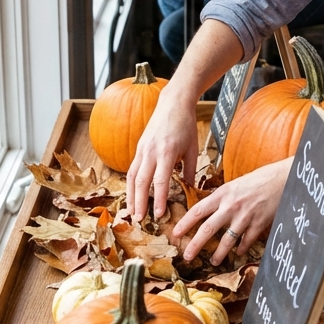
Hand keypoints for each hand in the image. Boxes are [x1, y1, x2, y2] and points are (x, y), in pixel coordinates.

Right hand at [126, 88, 201, 222]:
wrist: (173, 103)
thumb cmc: (186, 126)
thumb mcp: (193, 149)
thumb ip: (189, 171)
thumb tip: (189, 191)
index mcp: (166, 152)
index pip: (159, 181)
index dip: (158, 200)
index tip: (158, 215)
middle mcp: (151, 152)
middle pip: (141, 182)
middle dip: (139, 203)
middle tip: (139, 220)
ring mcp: (142, 149)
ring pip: (132, 177)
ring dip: (131, 196)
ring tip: (132, 212)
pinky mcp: (139, 148)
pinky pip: (132, 169)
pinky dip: (130, 184)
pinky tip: (132, 196)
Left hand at [172, 158, 288, 265]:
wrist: (282, 179)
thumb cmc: (258, 179)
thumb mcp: (235, 184)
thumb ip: (222, 198)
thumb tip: (209, 210)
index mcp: (222, 193)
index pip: (198, 210)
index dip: (185, 224)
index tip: (175, 234)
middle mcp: (231, 206)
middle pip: (208, 229)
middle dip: (195, 245)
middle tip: (187, 256)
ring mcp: (245, 216)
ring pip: (227, 240)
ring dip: (219, 253)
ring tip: (213, 261)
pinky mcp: (258, 224)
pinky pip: (246, 241)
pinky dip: (242, 249)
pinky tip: (239, 253)